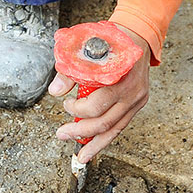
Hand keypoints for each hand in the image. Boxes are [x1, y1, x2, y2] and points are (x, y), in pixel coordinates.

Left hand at [49, 25, 150, 162]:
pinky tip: (94, 147)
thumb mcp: (88, 48)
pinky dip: (106, 138)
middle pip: (105, 121)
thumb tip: (55, 91)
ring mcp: (137, 99)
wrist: (138, 36)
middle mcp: (132, 92)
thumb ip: (70, 71)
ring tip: (80, 156)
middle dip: (81, 132)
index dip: (77, 109)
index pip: (97, 104)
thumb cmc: (112, 40)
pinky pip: (121, 125)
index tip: (66, 104)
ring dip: (95, 143)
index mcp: (120, 77)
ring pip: (115, 129)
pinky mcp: (137, 103)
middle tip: (62, 133)